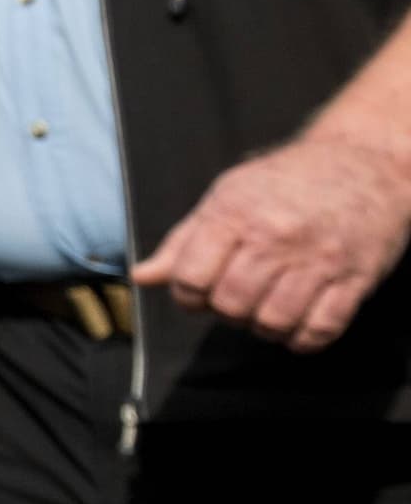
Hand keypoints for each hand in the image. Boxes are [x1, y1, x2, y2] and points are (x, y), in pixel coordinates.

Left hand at [137, 130, 410, 352]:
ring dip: (262, 328)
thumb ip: (184, 241)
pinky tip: (296, 325)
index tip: (195, 293)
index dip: (186, 295)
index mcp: (236, 213)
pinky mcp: (354, 279)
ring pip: (273, 322)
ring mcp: (318, 259)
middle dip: (224, 312)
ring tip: (264, 310)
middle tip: (233, 300)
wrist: (363, 164)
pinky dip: (302, 339)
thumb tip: (140, 276)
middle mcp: (276, 236)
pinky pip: (321, 329)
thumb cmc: (286, 181)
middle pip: (231, 304)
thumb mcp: (228, 196)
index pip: (190, 276)